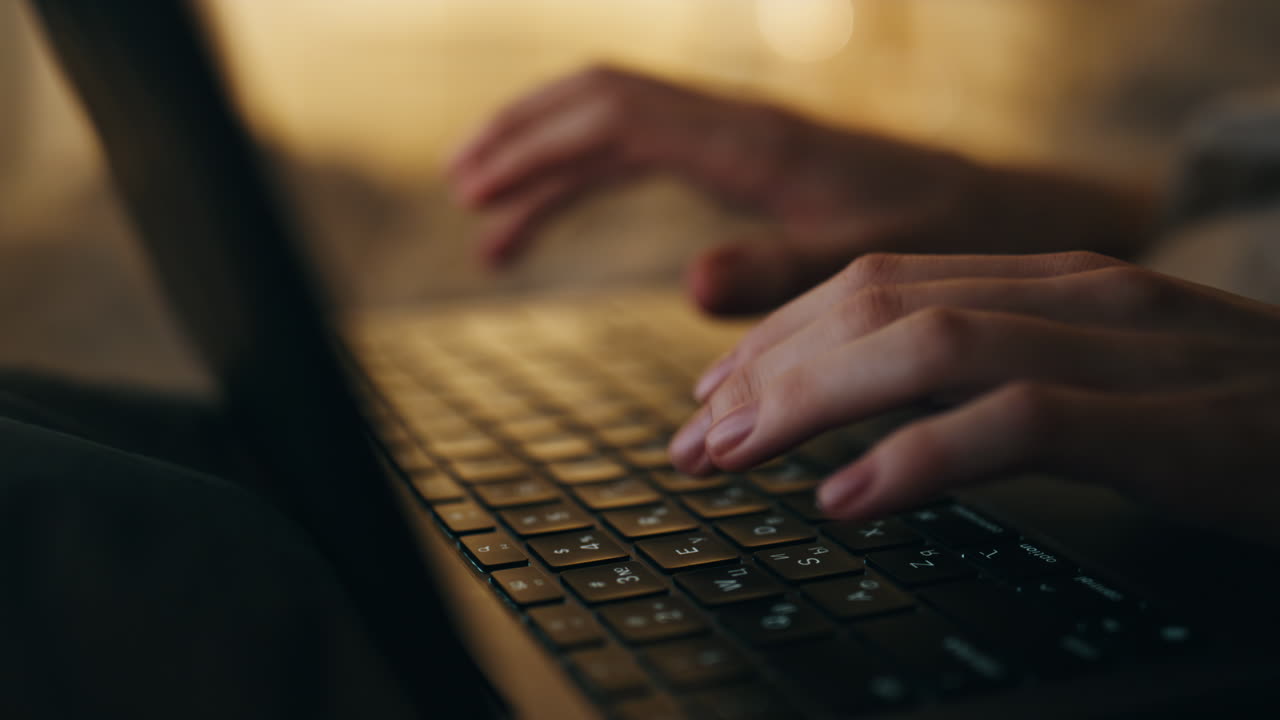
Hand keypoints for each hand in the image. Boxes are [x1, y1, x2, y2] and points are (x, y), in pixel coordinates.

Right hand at [449, 67, 1152, 314]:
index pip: (617, 113)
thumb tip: (686, 283)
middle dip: (524, 137)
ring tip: (491, 219)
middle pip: (599, 100)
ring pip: (615, 124)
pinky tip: (568, 218)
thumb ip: (778, 274)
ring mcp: (738, 137)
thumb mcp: (866, 267)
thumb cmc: (942, 237)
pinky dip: (593, 181)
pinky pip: (647, 152)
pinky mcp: (747, 159)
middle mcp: (735, 125)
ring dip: (548, 161)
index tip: (476, 184)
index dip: (537, 142)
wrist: (1003, 210)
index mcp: (752, 142)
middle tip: (462, 188)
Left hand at [668, 251, 1279, 546]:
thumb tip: (870, 413)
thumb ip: (991, 373)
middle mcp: (1076, 294)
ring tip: (731, 456)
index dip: (775, 333)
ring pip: (927, 344)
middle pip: (877, 304)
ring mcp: (1123, 351)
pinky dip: (918, 457)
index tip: (711, 392)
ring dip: (807, 401)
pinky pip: (1017, 422)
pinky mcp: (1167, 424)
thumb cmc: (1237, 414)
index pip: (876, 281)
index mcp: (1052, 281)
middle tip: (692, 437)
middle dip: (765, 369)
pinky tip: (846, 499)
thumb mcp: (1099, 374)